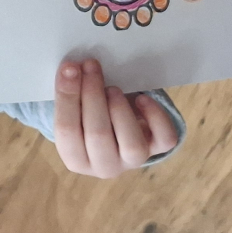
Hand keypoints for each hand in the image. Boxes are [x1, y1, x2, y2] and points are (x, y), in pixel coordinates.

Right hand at [54, 59, 179, 177]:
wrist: (120, 125)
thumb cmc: (91, 113)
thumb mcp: (77, 109)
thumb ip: (73, 97)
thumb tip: (70, 70)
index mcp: (75, 159)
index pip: (66, 132)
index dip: (67, 98)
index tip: (69, 68)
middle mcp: (103, 166)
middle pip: (98, 136)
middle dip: (93, 95)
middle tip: (91, 66)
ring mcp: (132, 161)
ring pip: (132, 146)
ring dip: (120, 111)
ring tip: (113, 88)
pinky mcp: (157, 149)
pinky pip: (165, 139)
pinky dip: (156, 116)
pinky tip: (142, 98)